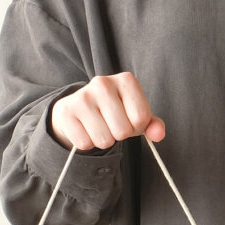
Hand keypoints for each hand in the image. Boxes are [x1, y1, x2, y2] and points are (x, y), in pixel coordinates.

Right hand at [50, 71, 165, 150]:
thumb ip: (152, 125)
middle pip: (123, 131)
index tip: (128, 119)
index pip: (141, 119)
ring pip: (104, 140)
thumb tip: (158, 134)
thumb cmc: (115, 112)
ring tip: (98, 126)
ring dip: (103, 140)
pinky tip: (85, 128)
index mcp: (126, 80)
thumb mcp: (136, 115)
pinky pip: (85, 143)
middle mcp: (103, 83)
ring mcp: (83, 96)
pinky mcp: (66, 111)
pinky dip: (87, 143)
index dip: (136, 127)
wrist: (80, 109)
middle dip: (119, 135)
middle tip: (111, 124)